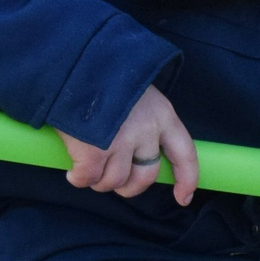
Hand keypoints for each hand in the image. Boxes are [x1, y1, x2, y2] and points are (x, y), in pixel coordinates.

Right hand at [60, 85, 197, 204]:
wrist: (73, 62)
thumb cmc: (102, 76)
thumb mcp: (136, 92)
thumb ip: (144, 121)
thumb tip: (138, 155)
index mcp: (163, 115)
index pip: (185, 154)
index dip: (186, 179)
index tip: (183, 198)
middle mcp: (146, 130)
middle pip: (146, 176)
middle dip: (130, 187)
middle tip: (114, 182)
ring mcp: (121, 141)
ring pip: (115, 181)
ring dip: (100, 182)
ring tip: (88, 171)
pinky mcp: (94, 151)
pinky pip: (88, 178)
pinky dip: (79, 179)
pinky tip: (73, 172)